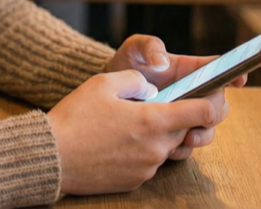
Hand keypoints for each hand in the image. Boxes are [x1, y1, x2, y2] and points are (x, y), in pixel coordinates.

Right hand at [46, 71, 228, 195]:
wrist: (50, 157)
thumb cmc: (75, 117)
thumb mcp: (103, 82)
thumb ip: (136, 79)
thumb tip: (150, 86)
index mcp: (154, 121)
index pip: (203, 113)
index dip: (210, 101)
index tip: (206, 95)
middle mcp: (156, 148)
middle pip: (185, 130)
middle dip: (176, 117)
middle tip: (151, 105)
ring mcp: (146, 168)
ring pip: (165, 147)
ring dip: (156, 134)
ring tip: (127, 124)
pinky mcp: (134, 181)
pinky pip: (148, 162)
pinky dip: (140, 151)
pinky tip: (116, 141)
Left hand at [104, 35, 246, 159]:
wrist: (107, 93)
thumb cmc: (125, 65)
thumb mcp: (134, 48)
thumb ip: (150, 46)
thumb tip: (162, 62)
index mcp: (190, 70)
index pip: (219, 70)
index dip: (234, 74)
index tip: (239, 80)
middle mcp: (193, 94)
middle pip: (219, 105)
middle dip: (215, 112)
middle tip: (205, 115)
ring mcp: (184, 115)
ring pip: (208, 129)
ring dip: (202, 135)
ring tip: (187, 137)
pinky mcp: (173, 133)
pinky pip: (187, 146)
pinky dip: (183, 148)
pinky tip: (170, 147)